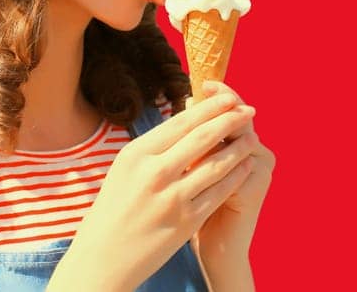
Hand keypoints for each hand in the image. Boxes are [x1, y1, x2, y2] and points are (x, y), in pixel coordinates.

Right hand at [48, 87, 258, 290]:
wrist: (103, 258)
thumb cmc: (114, 209)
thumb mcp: (123, 170)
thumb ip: (153, 148)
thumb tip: (187, 121)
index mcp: (136, 155)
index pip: (180, 122)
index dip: (210, 107)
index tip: (229, 98)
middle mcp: (153, 173)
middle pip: (202, 137)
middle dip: (230, 119)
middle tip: (249, 110)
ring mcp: (171, 198)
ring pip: (216, 165)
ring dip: (239, 147)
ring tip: (253, 136)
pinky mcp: (186, 221)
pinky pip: (219, 193)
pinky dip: (236, 176)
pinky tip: (246, 167)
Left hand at [193, 80, 274, 263]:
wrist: (215, 246)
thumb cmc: (199, 203)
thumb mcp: (195, 165)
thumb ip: (195, 137)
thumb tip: (187, 100)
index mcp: (245, 143)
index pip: (234, 111)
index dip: (221, 95)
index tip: (201, 82)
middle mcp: (259, 152)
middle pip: (241, 119)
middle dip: (220, 105)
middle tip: (200, 91)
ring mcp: (262, 169)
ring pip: (240, 139)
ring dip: (214, 132)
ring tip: (191, 123)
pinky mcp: (257, 187)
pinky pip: (236, 164)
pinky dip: (215, 159)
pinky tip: (195, 156)